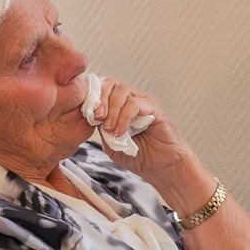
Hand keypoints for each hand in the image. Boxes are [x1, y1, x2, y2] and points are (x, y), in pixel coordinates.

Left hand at [89, 77, 207, 206]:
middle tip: (97, 118)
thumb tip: (90, 116)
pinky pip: (134, 104)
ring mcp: (144, 103)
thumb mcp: (111, 144)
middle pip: (110, 82)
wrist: (162, 167)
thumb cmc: (138, 156)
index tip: (87, 115)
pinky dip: (123, 118)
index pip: (101, 88)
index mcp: (119, 105)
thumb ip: (101, 129)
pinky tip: (121, 133)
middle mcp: (132, 99)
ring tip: (110, 129)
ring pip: (122, 90)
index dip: (91, 97)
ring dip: (112, 110)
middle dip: (99, 99)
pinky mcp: (155, 110)